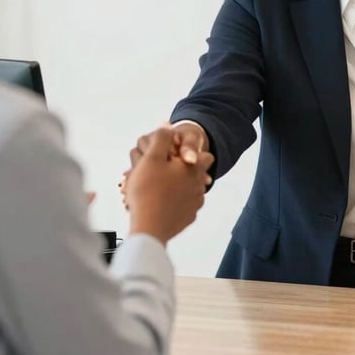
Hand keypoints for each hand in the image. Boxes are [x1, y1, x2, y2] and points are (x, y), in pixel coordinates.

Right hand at [125, 126, 214, 243]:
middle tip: (158, 171)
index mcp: (194, 168)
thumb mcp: (152, 157)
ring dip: (176, 186)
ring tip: (155, 187)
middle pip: (195, 172)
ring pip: (188, 189)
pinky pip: (181, 205)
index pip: (205, 156)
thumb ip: (161, 138)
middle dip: (180, 170)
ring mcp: (194, 204)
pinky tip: (157, 201)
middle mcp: (199, 186)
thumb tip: (168, 126)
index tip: (174, 154)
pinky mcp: (186, 219)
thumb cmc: (149, 190)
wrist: (148, 229)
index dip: (190, 153)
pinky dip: (172, 201)